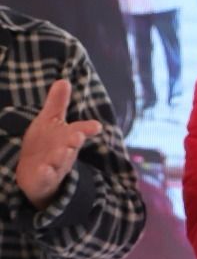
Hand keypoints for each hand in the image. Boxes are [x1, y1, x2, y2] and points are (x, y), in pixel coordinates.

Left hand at [15, 80, 101, 209]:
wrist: (37, 175)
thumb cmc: (46, 145)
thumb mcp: (50, 122)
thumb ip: (58, 103)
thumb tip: (63, 80)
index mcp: (68, 137)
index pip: (79, 130)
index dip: (87, 128)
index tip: (97, 126)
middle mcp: (64, 151)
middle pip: (71, 146)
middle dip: (74, 140)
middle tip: (77, 136)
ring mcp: (55, 166)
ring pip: (60, 162)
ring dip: (62, 156)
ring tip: (63, 151)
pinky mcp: (44, 179)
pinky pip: (46, 178)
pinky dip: (46, 174)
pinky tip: (44, 169)